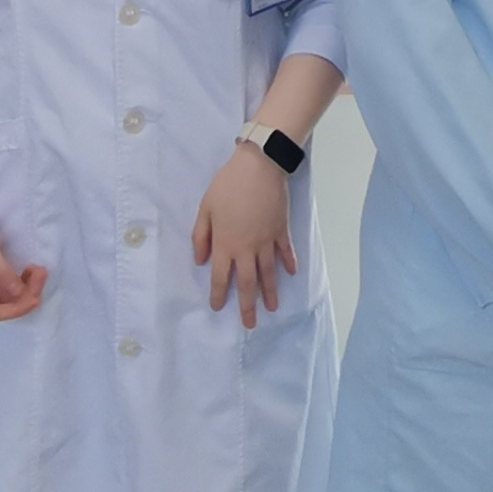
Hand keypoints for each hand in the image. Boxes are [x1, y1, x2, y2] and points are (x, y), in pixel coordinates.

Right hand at [0, 204, 47, 321]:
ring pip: (2, 292)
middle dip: (23, 296)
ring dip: (22, 287)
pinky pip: (1, 280)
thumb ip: (0, 273)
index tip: (37, 296)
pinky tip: (27, 269)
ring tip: (37, 270)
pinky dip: (16, 278)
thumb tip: (18, 295)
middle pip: (0, 303)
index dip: (16, 310)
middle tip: (41, 274)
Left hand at [193, 140, 299, 327]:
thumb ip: (201, 236)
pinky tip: (291, 274)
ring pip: (269, 273)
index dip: (220, 294)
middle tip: (250, 324)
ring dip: (270, 292)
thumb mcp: (205, 208)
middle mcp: (247, 248)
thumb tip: (201, 261)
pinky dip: (289, 263)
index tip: (218, 308)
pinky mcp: (281, 230)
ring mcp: (267, 241)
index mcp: (226, 244)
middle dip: (248, 306)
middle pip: (248, 283)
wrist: (260, 166)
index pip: (222, 277)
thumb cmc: (228, 185)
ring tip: (272, 308)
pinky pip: (285, 252)